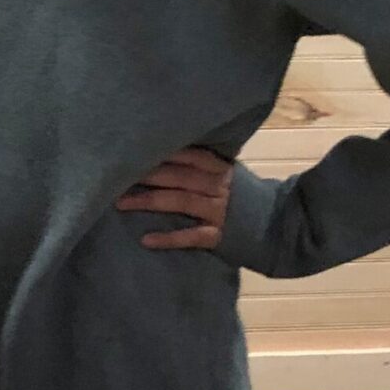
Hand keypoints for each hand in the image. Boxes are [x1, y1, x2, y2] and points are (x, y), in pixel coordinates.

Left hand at [117, 147, 234, 248]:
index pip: (188, 155)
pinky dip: (168, 238)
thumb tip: (165, 153)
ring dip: (148, 201)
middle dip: (146, 174)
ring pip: (179, 201)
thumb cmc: (244, 197)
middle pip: (178, 176)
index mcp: (219, 168)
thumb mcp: (228, 175)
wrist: (274, 227)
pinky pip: (191, 236)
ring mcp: (218, 211)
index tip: (133, 149)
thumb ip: (202, 166)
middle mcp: (218, 186)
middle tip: (114, 175)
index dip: (161, 152)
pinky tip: (146, 240)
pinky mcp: (218, 236)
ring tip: (120, 203)